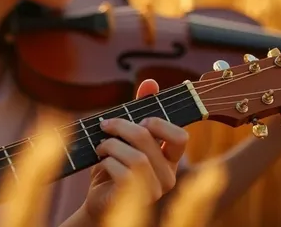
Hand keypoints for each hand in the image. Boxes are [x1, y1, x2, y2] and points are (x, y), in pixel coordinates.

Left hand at [81, 79, 188, 223]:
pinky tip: (101, 162)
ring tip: (100, 146)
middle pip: (148, 139)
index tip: (141, 119)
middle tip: (105, 125)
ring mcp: (155, 190)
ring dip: (111, 145)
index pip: (180, 137)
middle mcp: (168, 175)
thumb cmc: (115, 165)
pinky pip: (124, 174)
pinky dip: (108, 162)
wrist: (99, 198)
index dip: (159, 123)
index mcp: (170, 158)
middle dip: (121, 126)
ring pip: (137, 158)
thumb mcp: (126, 136)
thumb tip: (151, 82)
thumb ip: (140, 109)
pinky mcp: (136, 199)